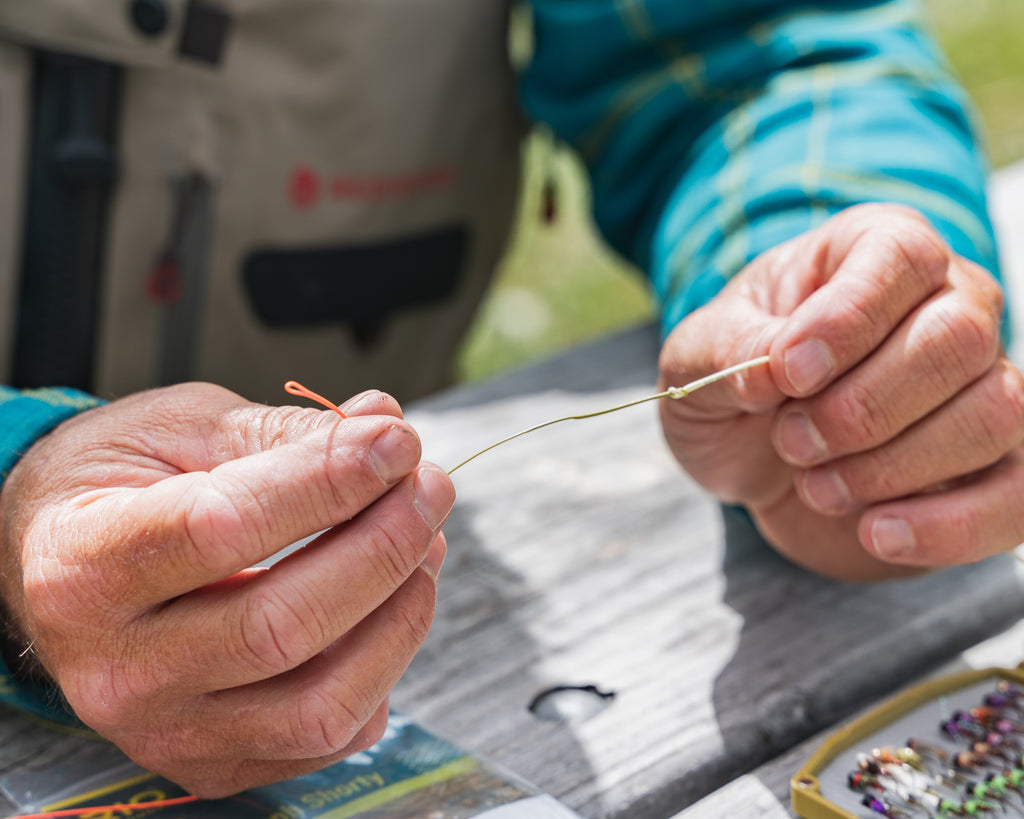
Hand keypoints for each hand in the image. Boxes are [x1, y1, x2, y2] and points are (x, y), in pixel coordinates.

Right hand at [0, 382, 452, 795]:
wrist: (62, 566)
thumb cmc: (119, 486)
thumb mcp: (182, 428)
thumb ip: (283, 433)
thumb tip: (385, 425)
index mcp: (84, 565)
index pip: (221, 528)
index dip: (326, 481)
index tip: (394, 441)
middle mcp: (116, 668)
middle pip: (281, 626)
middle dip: (383, 546)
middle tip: (429, 486)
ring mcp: (167, 729)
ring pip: (318, 701)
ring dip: (399, 614)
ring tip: (425, 542)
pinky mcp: (217, 762)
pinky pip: (328, 737)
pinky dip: (384, 666)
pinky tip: (392, 603)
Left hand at [658, 203, 1023, 579]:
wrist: (753, 454)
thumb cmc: (732, 384)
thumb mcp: (696, 356)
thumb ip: (728, 349)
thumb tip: (775, 369)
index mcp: (873, 251)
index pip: (902, 256)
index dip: (847, 320)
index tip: (787, 376)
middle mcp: (950, 303)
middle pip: (958, 339)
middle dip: (861, 408)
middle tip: (790, 440)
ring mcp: (984, 383)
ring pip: (995, 412)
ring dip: (893, 466)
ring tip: (815, 486)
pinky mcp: (994, 466)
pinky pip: (1019, 495)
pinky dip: (952, 525)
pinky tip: (877, 533)